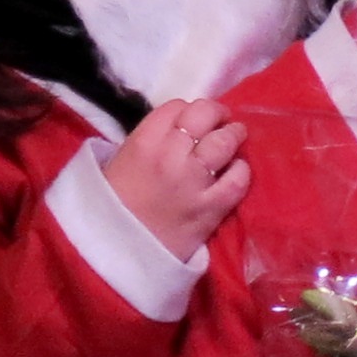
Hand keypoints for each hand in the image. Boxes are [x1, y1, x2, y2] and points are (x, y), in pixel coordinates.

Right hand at [109, 96, 248, 257]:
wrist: (117, 249)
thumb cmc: (115, 203)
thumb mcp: (122, 159)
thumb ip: (151, 138)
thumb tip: (180, 127)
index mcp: (144, 141)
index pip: (177, 107)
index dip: (188, 110)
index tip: (192, 119)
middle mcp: (171, 155)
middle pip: (205, 115)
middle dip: (216, 114)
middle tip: (221, 121)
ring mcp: (194, 181)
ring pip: (225, 142)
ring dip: (234, 136)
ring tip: (235, 137)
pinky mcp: (212, 207)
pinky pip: (238, 180)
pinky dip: (241, 170)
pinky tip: (236, 170)